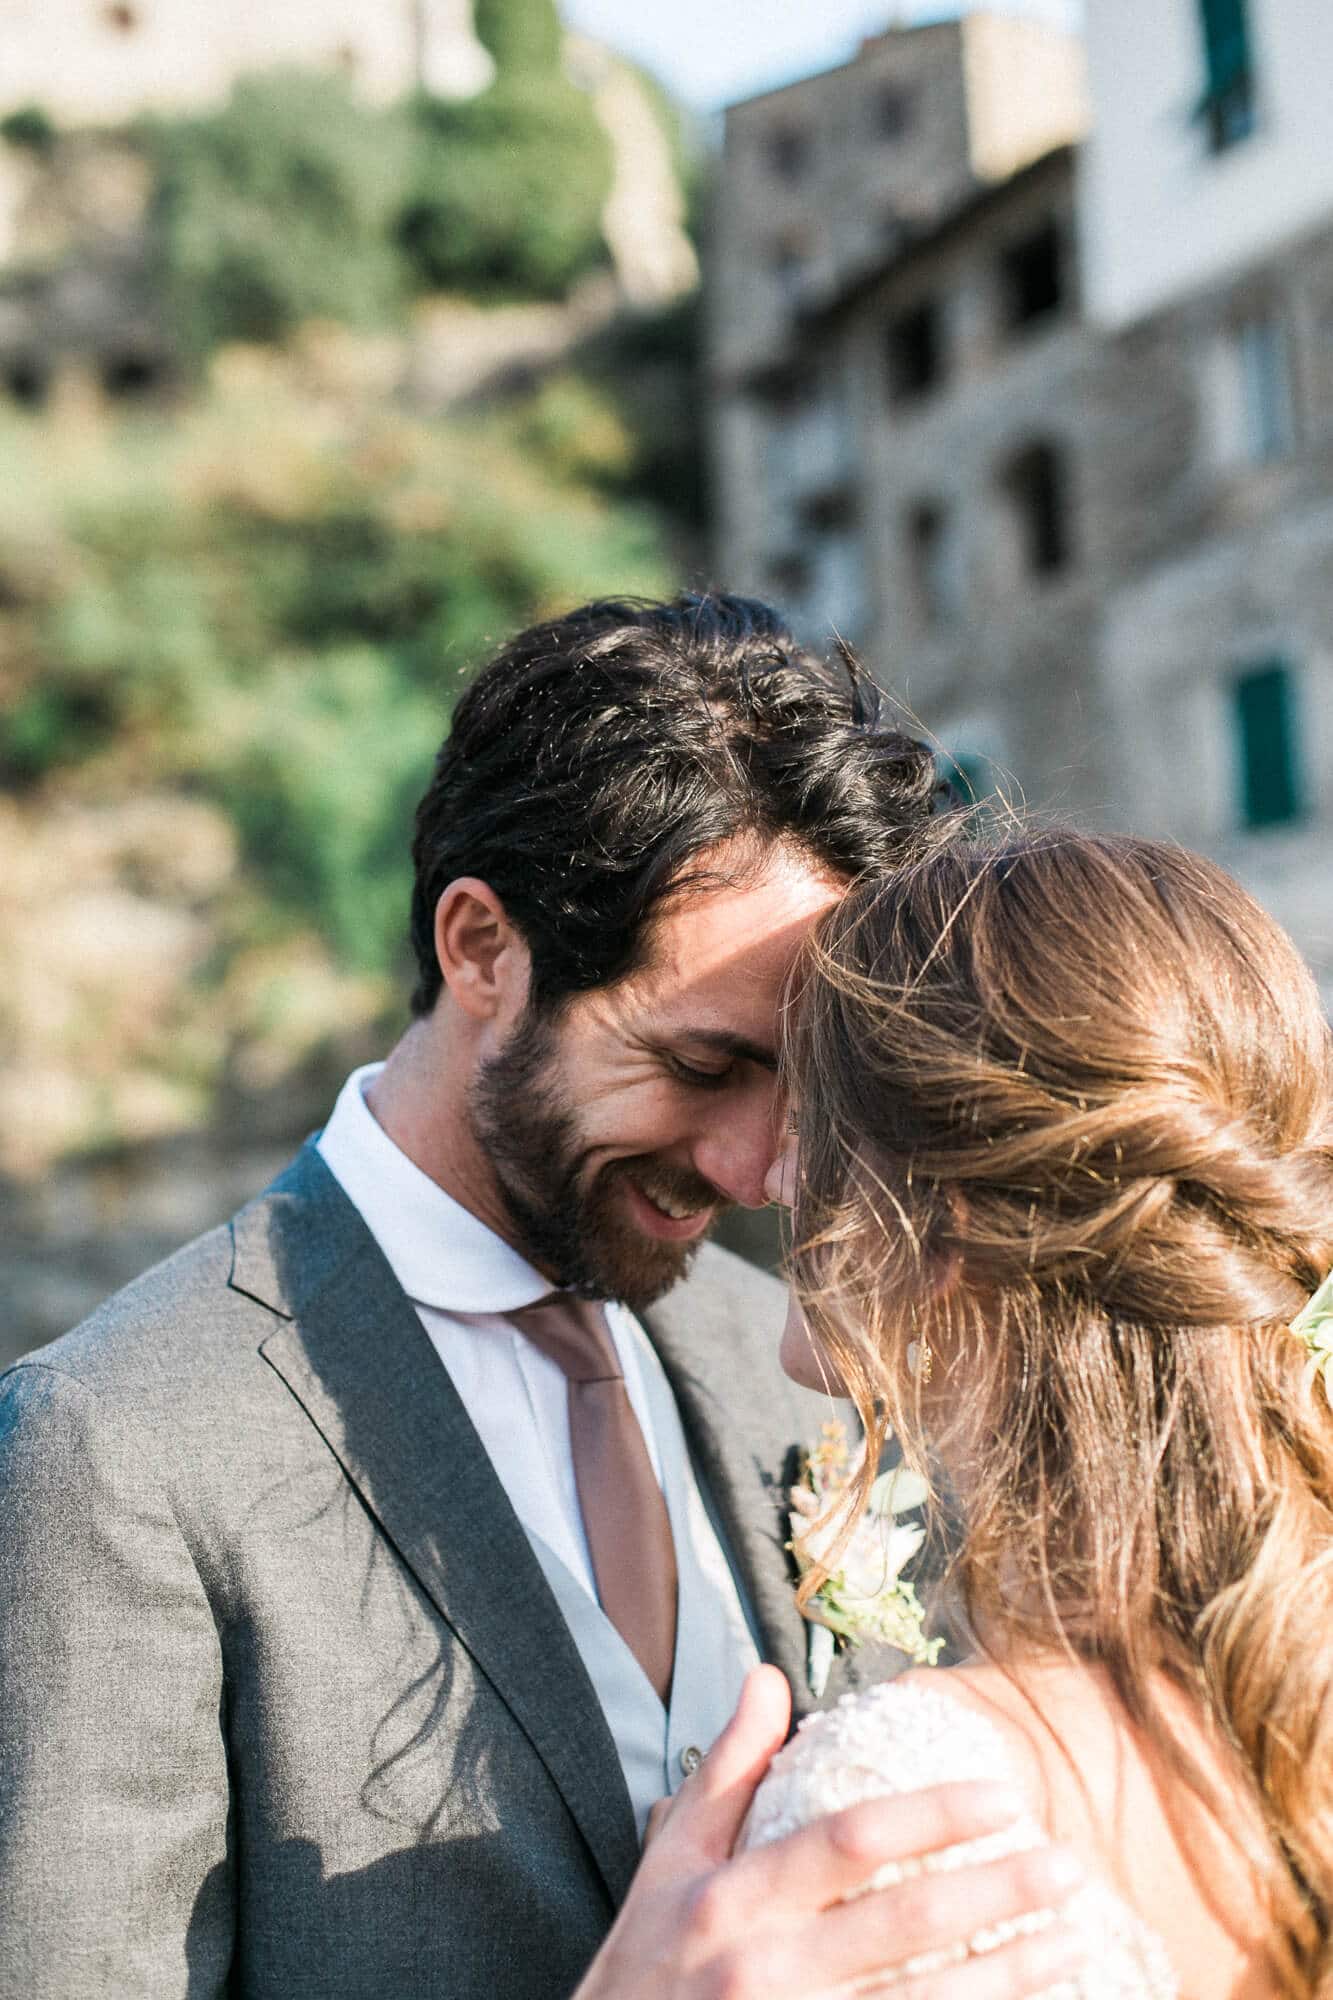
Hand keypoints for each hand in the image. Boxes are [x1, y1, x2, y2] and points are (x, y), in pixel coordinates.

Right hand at [573, 1666, 1085, 1999]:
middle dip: (997, 1892)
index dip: (933, 1816)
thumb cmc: (641, 1965)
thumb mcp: (668, 1863)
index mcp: (733, 1898)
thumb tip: (768, 1677)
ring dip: (1010, 1973)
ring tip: (1076, 1939)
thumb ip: (726, 1771)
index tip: (1004, 1796)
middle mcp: (764, 1968)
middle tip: (1069, 1864)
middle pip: (904, 1922)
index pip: (848, 1840)